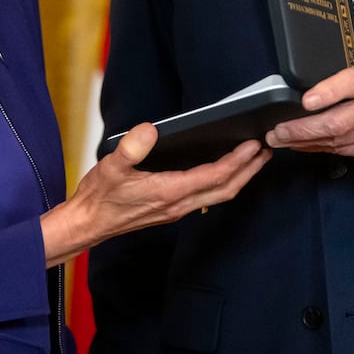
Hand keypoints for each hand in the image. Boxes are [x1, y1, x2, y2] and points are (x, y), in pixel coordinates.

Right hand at [39, 126, 269, 266]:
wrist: (88, 224)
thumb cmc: (99, 197)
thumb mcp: (111, 167)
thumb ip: (131, 147)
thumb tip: (151, 129)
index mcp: (169, 192)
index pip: (214, 176)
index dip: (237, 161)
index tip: (253, 145)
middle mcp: (178, 204)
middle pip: (226, 189)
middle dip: (249, 170)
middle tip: (266, 150)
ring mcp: (176, 209)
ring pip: (219, 195)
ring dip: (239, 177)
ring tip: (253, 160)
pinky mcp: (171, 209)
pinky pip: (207, 196)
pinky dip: (222, 183)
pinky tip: (223, 172)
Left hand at [264, 55, 353, 166]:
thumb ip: (349, 69)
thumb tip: (310, 76)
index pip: (353, 83)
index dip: (328, 92)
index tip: (306, 101)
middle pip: (338, 122)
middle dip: (302, 129)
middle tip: (277, 130)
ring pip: (335, 140)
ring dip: (303, 141)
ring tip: (279, 138)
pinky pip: (340, 150)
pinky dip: (316, 148)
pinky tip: (300, 145)